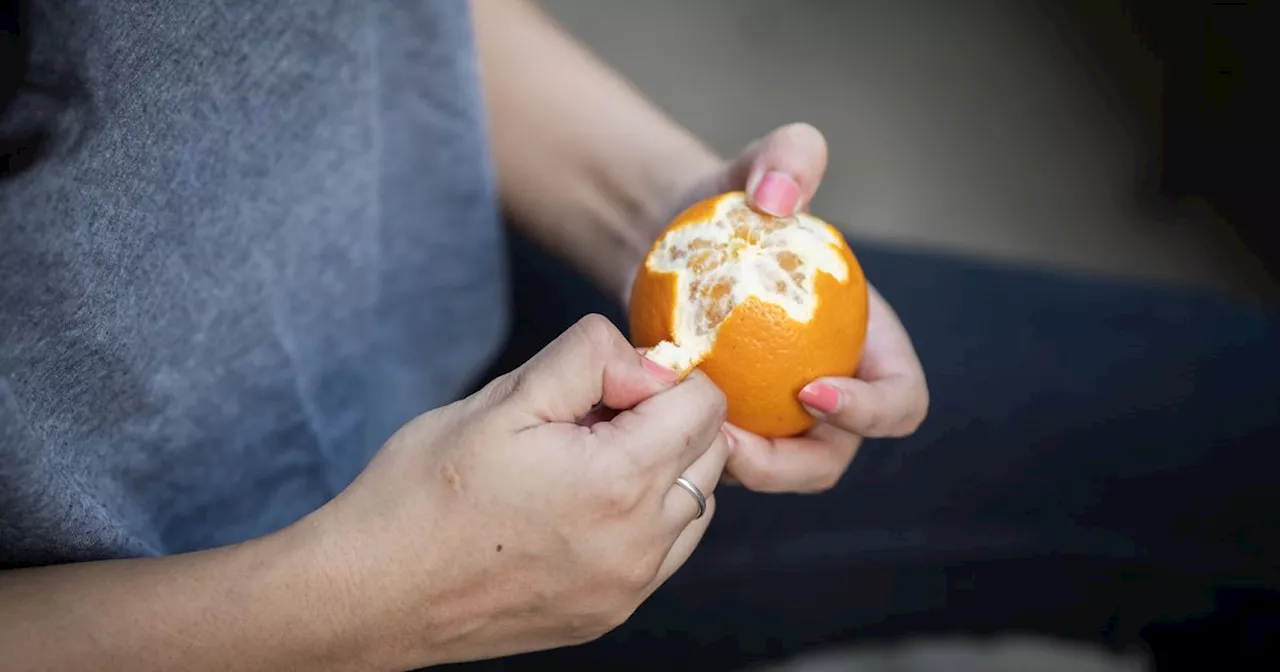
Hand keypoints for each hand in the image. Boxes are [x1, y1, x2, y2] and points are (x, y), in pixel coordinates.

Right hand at [300, 315, 729, 667]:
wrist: (370, 592)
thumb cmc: (421, 492)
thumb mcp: (503, 398)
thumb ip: (588, 360)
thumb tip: (646, 358)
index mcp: (619, 481)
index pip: (705, 406)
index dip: (659, 378)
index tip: (604, 386)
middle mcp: (639, 543)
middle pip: (710, 453)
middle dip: (666, 421)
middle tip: (590, 420)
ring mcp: (627, 587)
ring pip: (696, 504)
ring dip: (664, 471)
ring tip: (586, 465)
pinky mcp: (609, 613)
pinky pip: (666, 552)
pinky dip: (649, 519)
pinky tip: (586, 508)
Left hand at [659, 123, 929, 492]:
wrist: (669, 237)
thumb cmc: (729, 202)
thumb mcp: (760, 164)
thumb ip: (790, 156)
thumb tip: (779, 196)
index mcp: (868, 345)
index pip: (900, 400)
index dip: (874, 411)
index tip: (811, 389)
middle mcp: (832, 391)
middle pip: (835, 456)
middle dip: (792, 465)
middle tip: (732, 440)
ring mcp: (777, 417)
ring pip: (776, 471)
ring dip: (740, 469)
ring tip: (690, 436)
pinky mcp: (728, 426)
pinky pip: (722, 458)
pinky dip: (696, 453)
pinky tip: (657, 425)